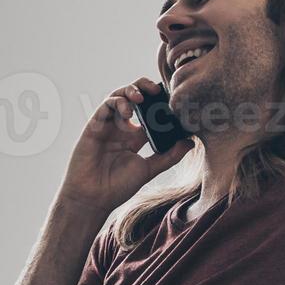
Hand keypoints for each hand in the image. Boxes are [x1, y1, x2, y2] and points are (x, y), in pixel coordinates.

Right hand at [59, 78, 193, 214]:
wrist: (93, 197)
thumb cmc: (117, 186)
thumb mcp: (149, 169)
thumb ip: (169, 156)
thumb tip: (190, 142)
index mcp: (134, 137)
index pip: (148, 111)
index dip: (158, 102)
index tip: (172, 100)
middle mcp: (120, 128)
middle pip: (132, 97)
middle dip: (144, 87)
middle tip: (157, 89)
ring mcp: (106, 126)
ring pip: (117, 96)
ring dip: (129, 91)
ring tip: (141, 97)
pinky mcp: (94, 126)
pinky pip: (105, 106)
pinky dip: (117, 103)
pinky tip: (128, 113)